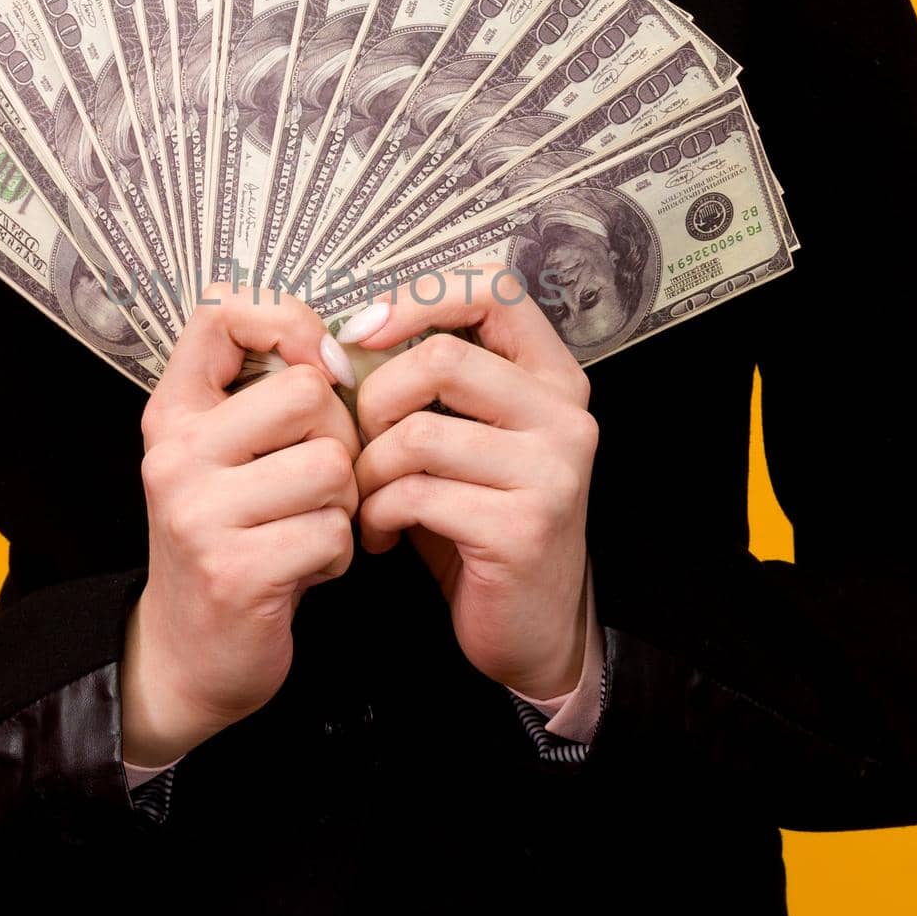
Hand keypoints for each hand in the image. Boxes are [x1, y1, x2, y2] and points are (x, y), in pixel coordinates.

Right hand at [124, 281, 361, 764]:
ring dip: (342, 504)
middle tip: (317, 481)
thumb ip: (266, 396)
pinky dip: (337, 555)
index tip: (318, 365)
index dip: (288, 321)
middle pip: (308, 393)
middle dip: (340, 437)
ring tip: (307, 526)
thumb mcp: (226, 454)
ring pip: (332, 465)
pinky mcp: (235, 570)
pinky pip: (332, 532)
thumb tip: (338, 353)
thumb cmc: (232, 538)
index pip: (223, 312)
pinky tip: (304, 569)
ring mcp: (199, 513)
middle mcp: (175, 455)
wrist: (187, 654)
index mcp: (172, 412)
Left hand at [344, 277, 598, 699]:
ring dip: (369, 469)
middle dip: (375, 400)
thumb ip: (436, 383)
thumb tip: (352, 334)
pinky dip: (377, 514)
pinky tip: (379, 533)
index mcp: (552, 377)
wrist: (532, 627)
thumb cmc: (481, 522)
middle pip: (441, 358)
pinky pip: (416, 495)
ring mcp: (551, 473)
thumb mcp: (469, 437)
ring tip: (367, 495)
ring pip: (419, 433)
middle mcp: (565, 416)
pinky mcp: (522, 529)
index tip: (365, 333)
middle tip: (360, 442)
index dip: (420, 296)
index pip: (494, 288)